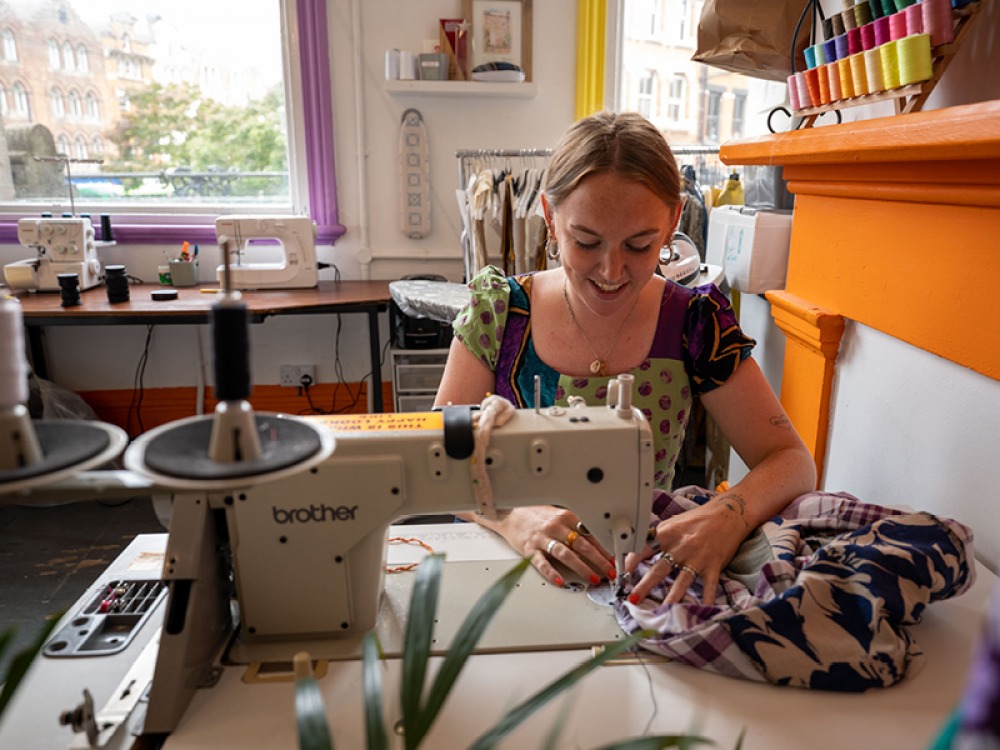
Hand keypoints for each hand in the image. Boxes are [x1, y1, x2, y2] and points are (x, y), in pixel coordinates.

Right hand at [474, 506, 616, 586]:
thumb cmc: (537, 516)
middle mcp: (556, 526)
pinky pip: (542, 562)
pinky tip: (560, 581)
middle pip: (582, 544)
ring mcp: (542, 538)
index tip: (615, 560)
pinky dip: (552, 572)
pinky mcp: (529, 548)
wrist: (510, 513)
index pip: (591, 534)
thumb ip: (577, 528)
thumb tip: (600, 545)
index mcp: (567, 517)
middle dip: (599, 560)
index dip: (605, 549)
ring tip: (593, 578)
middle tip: (610, 572)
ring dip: (582, 567)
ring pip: (566, 554)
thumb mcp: (560, 517)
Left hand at [624, 498, 750, 605]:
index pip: (644, 548)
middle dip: (645, 585)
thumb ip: (657, 537)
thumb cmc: (698, 519)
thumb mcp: (673, 523)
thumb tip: (636, 551)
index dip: (631, 562)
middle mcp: (682, 546)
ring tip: (661, 611)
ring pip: (682, 581)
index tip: (622, 574)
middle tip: (633, 599)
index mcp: (668, 533)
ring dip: (671, 598)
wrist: (728, 514)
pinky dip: (706, 600)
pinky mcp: (713, 566)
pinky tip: (702, 611)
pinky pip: (708, 587)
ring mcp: (698, 557)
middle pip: (660, 569)